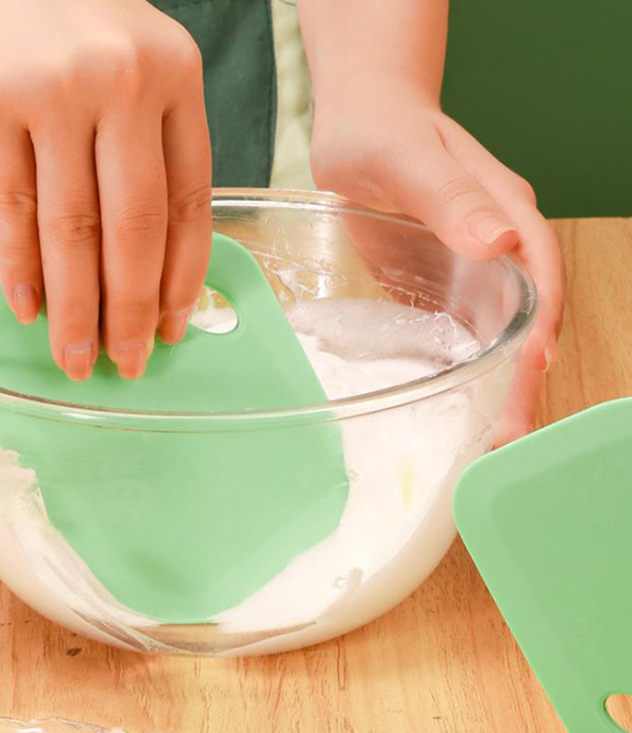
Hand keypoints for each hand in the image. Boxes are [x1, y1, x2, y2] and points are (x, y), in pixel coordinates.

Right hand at [0, 0, 211, 379]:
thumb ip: (150, 152)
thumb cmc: (73, 27)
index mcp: (177, 80)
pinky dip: (20, 268)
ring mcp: (55, 91)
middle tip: (128, 363)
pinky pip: (10, 207)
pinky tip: (30, 310)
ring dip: (75, 308)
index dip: (182, 279)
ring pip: (71, 228)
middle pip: (135, 228)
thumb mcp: (137, 70)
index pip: (189, 204)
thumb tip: (150, 268)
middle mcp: (124, 83)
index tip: (173, 330)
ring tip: (76, 357)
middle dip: (131, 310)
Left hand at [310, 79, 563, 442]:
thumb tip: (499, 242)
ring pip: (494, 331)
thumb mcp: (409, 157)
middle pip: (524, 315)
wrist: (358, 126)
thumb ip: (451, 196)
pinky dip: (461, 367)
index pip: (539, 273)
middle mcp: (495, 244)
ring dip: (495, 381)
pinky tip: (451, 401)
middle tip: (508, 433)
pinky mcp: (440, 284)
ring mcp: (469, 268)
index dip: (541, 322)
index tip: (532, 369)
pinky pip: (457, 330)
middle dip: (521, 374)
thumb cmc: (381, 130)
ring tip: (487, 438)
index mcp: (502, 211)